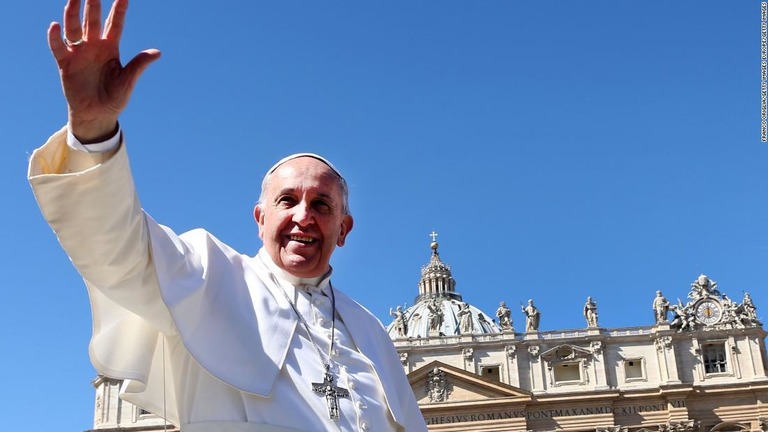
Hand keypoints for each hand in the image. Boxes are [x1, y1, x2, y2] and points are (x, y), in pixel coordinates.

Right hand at [48, 0, 160, 141]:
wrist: (98, 115)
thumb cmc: (115, 97)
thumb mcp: (128, 80)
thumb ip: (139, 65)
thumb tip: (157, 52)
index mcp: (111, 48)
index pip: (115, 24)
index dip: (119, 9)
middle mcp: (94, 46)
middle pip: (92, 20)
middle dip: (93, 4)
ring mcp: (79, 53)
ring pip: (74, 28)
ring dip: (73, 13)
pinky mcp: (65, 63)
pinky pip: (58, 47)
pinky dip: (55, 37)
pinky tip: (55, 26)